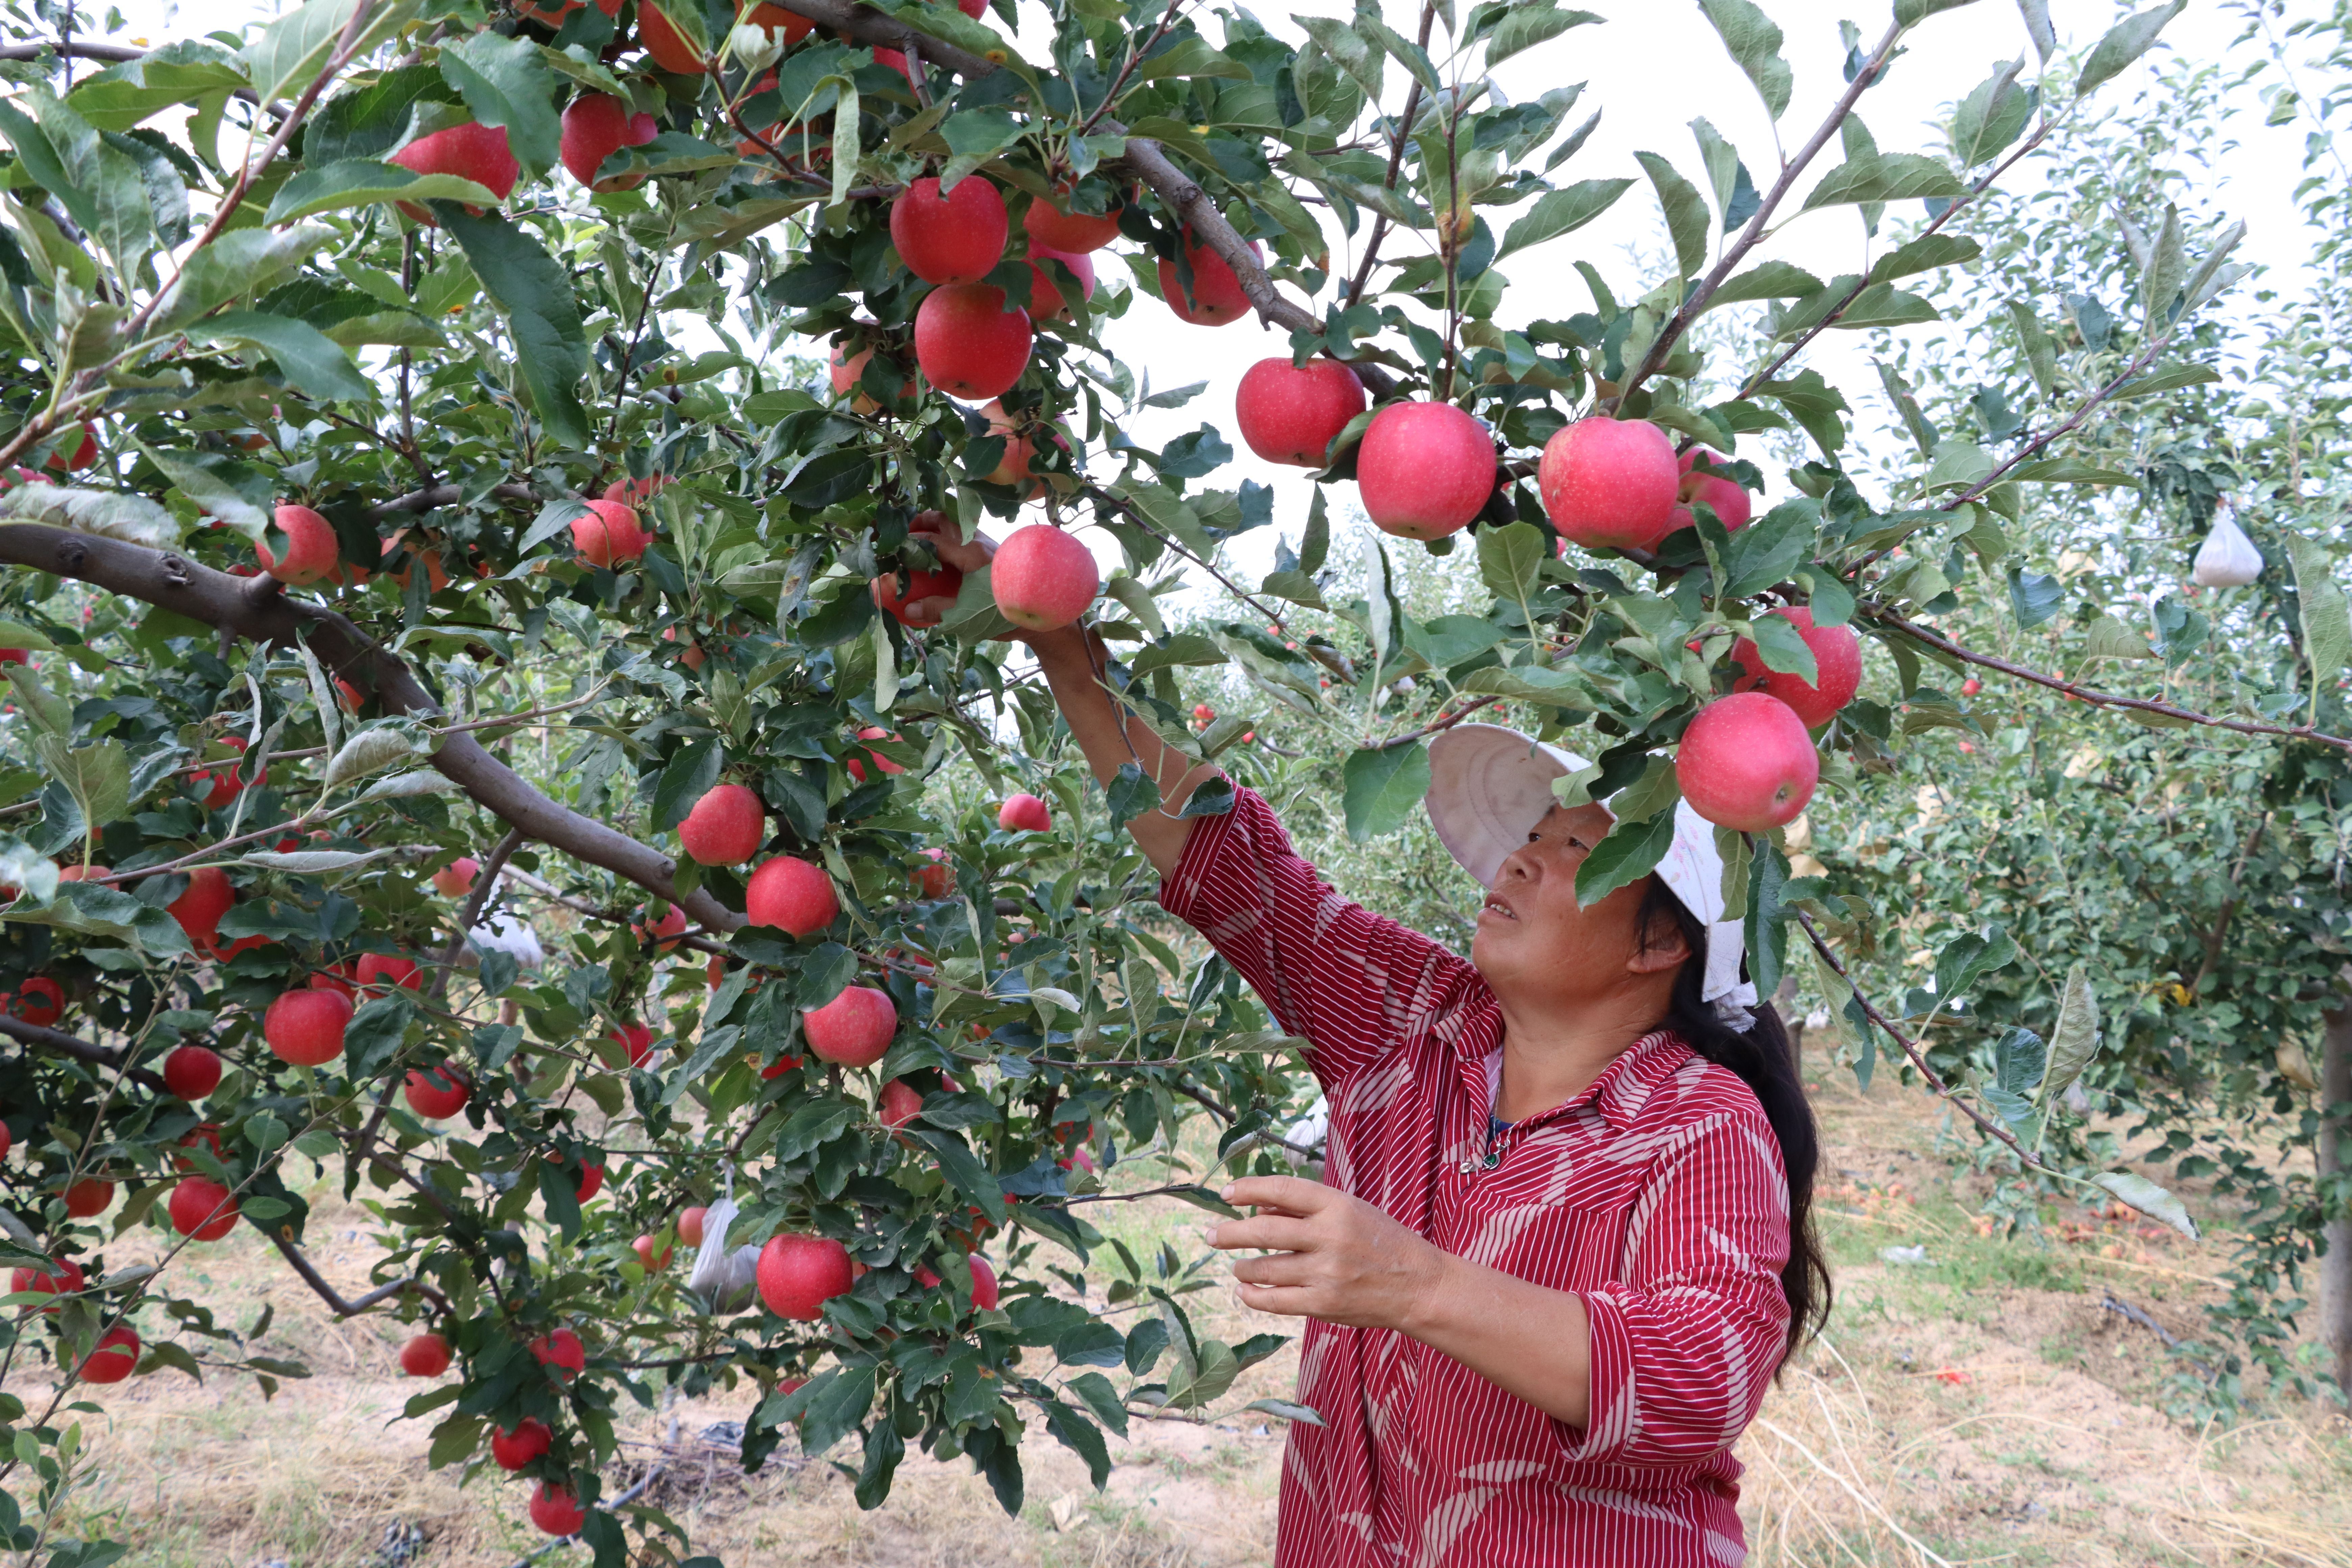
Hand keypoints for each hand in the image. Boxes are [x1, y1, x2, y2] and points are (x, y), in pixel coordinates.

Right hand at [897, 520, 994, 627]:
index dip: (911, 542)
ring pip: (958, 524)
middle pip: (946, 519)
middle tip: (908, 530)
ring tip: (924, 538)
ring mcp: (989, 543)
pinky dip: (953, 536)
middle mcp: (979, 541)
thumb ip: (937, 610)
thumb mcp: (966, 615)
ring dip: (940, 526)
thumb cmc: (1003, 614)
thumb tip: (909, 610)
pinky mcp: (995, 550)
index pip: (933, 539)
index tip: (896, 547)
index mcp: (970, 553)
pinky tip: (947, 552)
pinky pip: (968, 534)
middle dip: (924, 520)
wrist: (1042, 613)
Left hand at [1204, 1175, 1451, 1332]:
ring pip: (1265, 1269)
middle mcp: (1330, 1237)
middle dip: (1230, 1233)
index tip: (1227, 1193)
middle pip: (1264, 1231)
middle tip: (1210, 1234)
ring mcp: (1326, 1273)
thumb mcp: (1350, 1210)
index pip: (1282, 1190)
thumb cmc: (1381, 1241)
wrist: (1418, 1285)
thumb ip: (1306, 1209)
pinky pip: (1276, 1301)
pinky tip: (1246, 1292)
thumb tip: (1258, 1210)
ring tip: (1236, 1268)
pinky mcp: (1324, 1305)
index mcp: (1337, 1206)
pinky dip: (1254, 1296)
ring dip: (1243, 1268)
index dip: (1249, 1188)